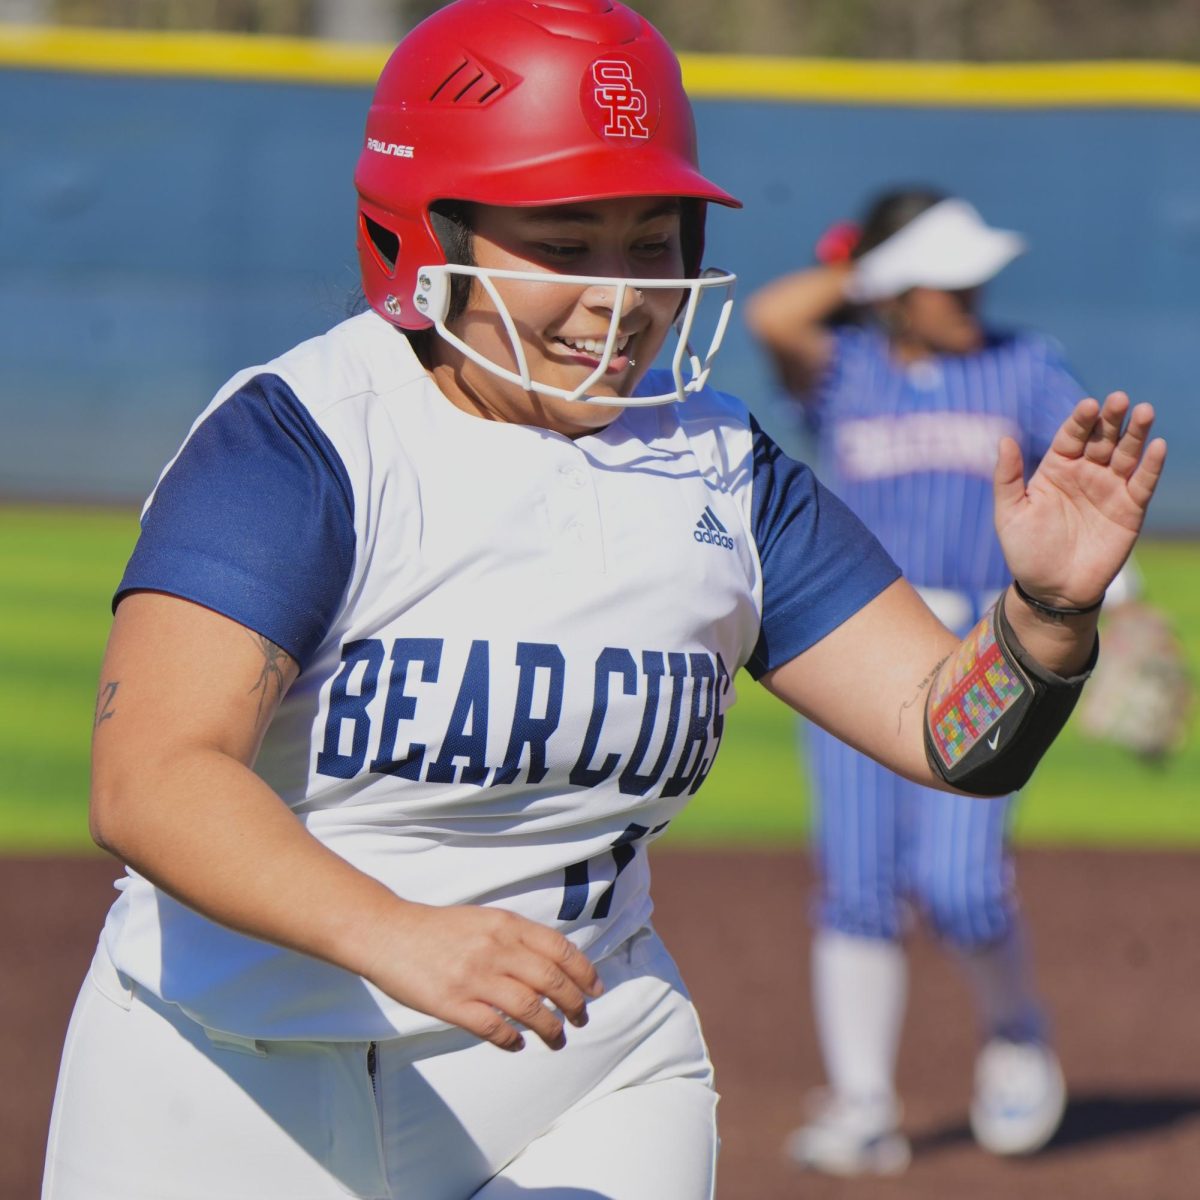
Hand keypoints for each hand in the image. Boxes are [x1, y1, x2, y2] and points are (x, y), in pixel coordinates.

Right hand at [361, 901, 601, 1051]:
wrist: (388, 932)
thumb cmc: (437, 928)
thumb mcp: (484, 919)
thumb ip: (515, 937)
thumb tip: (553, 964)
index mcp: (505, 924)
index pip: (559, 949)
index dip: (584, 972)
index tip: (595, 990)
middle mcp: (494, 948)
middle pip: (551, 981)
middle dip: (574, 1004)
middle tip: (581, 1018)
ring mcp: (473, 977)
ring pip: (528, 1008)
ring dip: (550, 1028)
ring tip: (557, 1039)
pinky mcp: (452, 1003)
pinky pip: (493, 1028)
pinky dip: (512, 1039)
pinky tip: (519, 1043)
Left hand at [994, 391, 1165, 607]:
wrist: (1052, 590)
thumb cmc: (1026, 551)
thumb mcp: (1009, 513)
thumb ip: (1007, 478)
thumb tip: (1004, 439)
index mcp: (1056, 469)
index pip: (1071, 436)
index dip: (1080, 420)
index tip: (1088, 405)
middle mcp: (1085, 473)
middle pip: (1102, 438)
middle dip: (1111, 419)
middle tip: (1120, 399)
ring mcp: (1109, 489)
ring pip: (1126, 454)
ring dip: (1136, 433)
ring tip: (1144, 411)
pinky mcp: (1130, 510)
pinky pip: (1143, 483)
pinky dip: (1151, 465)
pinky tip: (1157, 446)